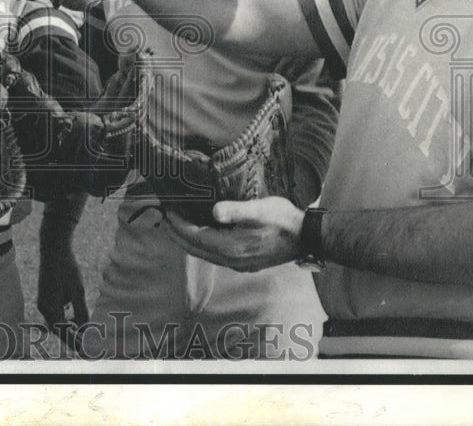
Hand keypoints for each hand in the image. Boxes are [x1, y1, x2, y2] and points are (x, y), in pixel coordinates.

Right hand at [38, 214, 88, 350]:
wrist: (54, 248)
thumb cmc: (67, 269)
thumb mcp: (78, 291)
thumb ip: (81, 311)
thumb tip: (84, 328)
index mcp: (50, 308)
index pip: (62, 332)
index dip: (74, 342)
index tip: (85, 350)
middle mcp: (44, 307)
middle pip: (58, 328)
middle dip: (71, 336)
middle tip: (86, 345)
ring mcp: (43, 301)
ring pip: (56, 320)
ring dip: (69, 327)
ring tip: (83, 332)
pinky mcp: (45, 295)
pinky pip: (55, 312)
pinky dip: (65, 317)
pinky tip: (75, 316)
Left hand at [163, 197, 304, 272]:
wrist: (307, 237)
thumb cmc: (284, 219)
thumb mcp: (261, 209)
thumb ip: (237, 210)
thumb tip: (214, 212)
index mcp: (233, 248)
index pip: (196, 237)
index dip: (179, 225)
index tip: (167, 210)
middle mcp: (232, 260)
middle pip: (196, 249)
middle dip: (178, 233)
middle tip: (165, 216)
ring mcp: (238, 264)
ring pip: (204, 253)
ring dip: (188, 239)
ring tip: (177, 224)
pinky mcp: (244, 262)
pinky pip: (214, 255)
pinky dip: (201, 243)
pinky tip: (200, 232)